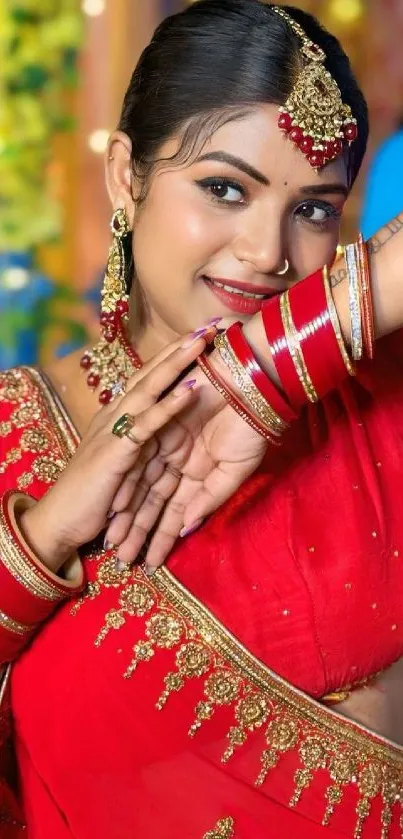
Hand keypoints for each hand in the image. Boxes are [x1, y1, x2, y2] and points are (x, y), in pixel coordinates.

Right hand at [18, 328, 215, 574]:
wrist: (62, 520)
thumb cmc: (93, 494)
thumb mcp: (121, 462)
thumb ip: (138, 443)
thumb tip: (160, 431)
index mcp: (116, 415)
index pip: (147, 377)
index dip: (171, 356)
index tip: (199, 336)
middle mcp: (113, 413)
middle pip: (150, 373)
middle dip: (178, 348)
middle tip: (208, 325)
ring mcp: (113, 429)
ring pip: (149, 388)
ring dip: (176, 364)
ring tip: (201, 342)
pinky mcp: (116, 450)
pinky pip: (147, 422)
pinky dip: (169, 405)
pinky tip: (190, 390)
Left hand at [104, 351, 267, 572]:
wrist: (250, 386)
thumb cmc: (250, 429)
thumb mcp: (234, 471)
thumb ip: (210, 499)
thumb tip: (187, 527)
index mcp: (196, 471)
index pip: (174, 509)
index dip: (161, 535)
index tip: (150, 562)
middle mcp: (176, 460)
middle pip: (151, 502)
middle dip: (137, 531)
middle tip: (122, 559)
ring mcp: (165, 444)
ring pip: (141, 487)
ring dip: (128, 516)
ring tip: (115, 543)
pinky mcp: (156, 427)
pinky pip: (139, 462)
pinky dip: (129, 485)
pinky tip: (117, 509)